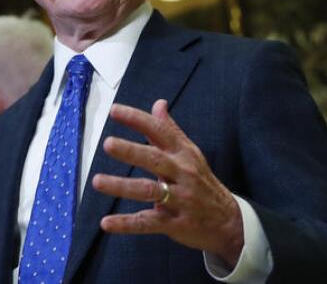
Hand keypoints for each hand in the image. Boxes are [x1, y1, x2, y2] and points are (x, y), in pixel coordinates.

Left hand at [91, 99, 243, 265]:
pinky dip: (126, 224)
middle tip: (108, 143)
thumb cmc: (201, 182)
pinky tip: (106, 222)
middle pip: (154, 159)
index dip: (137, 119)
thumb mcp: (190, 154)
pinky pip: (148, 223)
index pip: (160, 131)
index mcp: (183, 154)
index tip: (114, 110)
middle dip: (131, 151)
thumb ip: (169, 130)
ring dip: (122, 186)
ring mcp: (179, 200)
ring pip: (148, 191)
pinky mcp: (175, 224)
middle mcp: (182, 174)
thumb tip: (158, 103)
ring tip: (97, 181)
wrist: (229, 221)